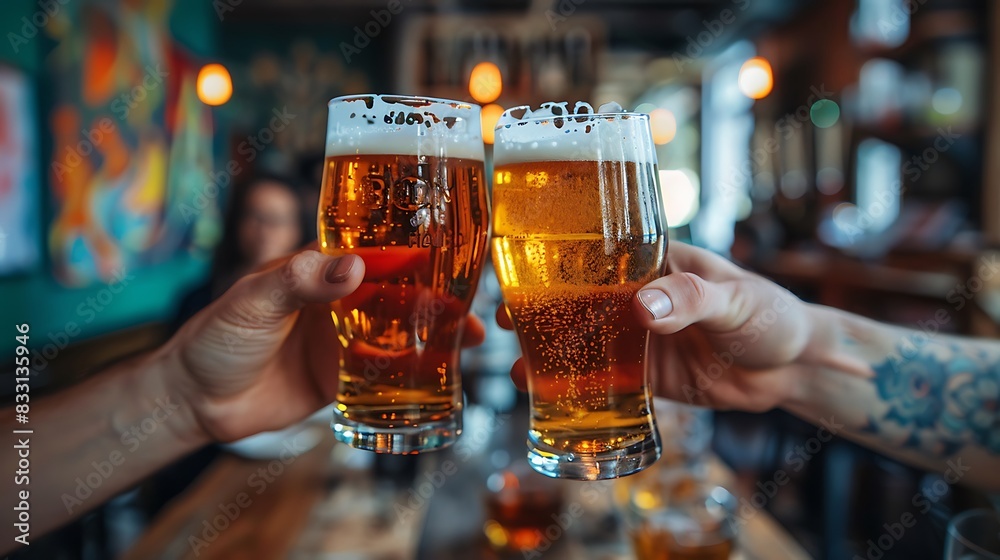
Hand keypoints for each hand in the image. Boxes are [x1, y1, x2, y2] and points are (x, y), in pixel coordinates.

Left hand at [162, 250, 484, 442]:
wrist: (196, 402)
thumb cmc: (215, 337)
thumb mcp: (252, 301)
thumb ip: (298, 281)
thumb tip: (351, 266)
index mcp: (319, 270)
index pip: (376, 255)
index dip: (416, 254)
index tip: (453, 256)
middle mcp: (338, 301)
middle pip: (399, 293)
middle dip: (439, 296)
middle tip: (475, 305)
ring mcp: (344, 340)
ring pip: (401, 331)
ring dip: (437, 333)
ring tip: (474, 338)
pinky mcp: (343, 378)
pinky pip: (387, 372)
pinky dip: (416, 372)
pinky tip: (444, 372)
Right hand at [504, 242, 828, 411]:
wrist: (793, 368)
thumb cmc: (770, 314)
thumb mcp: (734, 298)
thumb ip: (690, 299)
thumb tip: (643, 307)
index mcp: (655, 263)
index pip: (596, 255)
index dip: (555, 262)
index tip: (519, 270)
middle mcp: (639, 297)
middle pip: (577, 299)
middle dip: (538, 308)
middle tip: (504, 321)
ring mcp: (639, 337)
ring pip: (583, 341)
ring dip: (550, 350)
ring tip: (516, 363)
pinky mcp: (646, 375)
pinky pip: (603, 379)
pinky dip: (575, 386)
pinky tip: (545, 393)